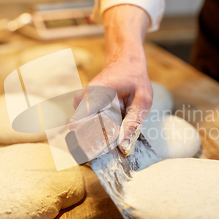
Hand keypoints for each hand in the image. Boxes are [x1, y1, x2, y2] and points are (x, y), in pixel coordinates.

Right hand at [73, 4, 151, 154]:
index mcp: (99, 91)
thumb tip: (124, 148)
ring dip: (95, 140)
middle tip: (104, 155)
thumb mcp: (143, 101)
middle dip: (93, 144)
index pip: (85, 110)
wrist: (124, 63)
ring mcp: (80, 103)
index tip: (76, 139)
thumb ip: (133, 124)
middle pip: (81, 127)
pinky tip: (106, 134)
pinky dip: (95, 134)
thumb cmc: (135, 80)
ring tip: (108, 143)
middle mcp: (84, 97)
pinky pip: (84, 126)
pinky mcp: (80, 109)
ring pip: (82, 129)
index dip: (81, 126)